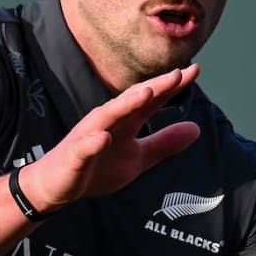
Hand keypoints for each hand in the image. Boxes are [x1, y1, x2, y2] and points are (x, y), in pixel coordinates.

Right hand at [20, 65, 201, 210]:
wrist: (57, 185)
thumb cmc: (97, 167)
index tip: (195, 70)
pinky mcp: (74, 155)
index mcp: (126, 121)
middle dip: (155, 87)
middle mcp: (108, 122)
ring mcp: (89, 136)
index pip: (151, 99)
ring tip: (147, 93)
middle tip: (178, 73)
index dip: (172, 86)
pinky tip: (105, 137)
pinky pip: (84, 147)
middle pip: (133, 100)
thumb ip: (165, 143)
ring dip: (126, 104)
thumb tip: (197, 129)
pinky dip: (94, 141)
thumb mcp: (138, 157)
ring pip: (109, 116)